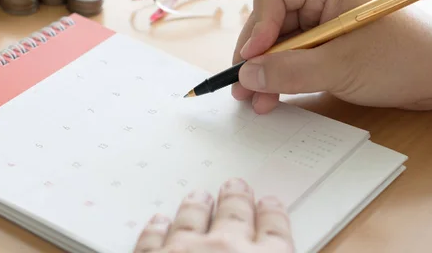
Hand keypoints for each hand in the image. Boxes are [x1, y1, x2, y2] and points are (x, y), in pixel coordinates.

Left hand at [133, 178, 293, 252]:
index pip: (276, 232)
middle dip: (235, 198)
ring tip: (198, 195)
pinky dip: (157, 229)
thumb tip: (278, 249)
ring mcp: (186, 251)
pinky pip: (154, 240)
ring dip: (195, 205)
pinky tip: (158, 221)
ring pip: (192, 218)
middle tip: (234, 185)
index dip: (273, 216)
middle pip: (234, 215)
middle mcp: (227, 249)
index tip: (271, 204)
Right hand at [232, 0, 431, 112]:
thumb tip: (246, 76)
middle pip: (271, 17)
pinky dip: (283, 74)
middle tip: (243, 87)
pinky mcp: (329, 41)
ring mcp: (325, 19)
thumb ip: (289, 71)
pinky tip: (272, 96)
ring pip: (280, 40)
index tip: (251, 58)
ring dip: (266, 69)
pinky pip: (295, 53)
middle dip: (256, 54)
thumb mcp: (341, 67)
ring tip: (254, 99)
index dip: (256, 24)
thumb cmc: (405, 59)